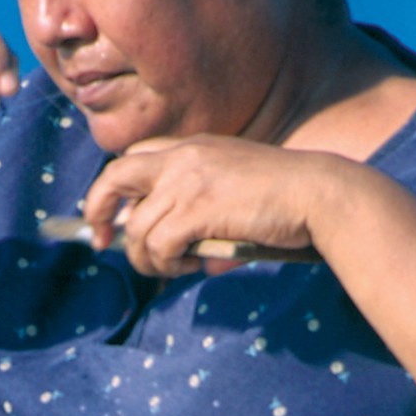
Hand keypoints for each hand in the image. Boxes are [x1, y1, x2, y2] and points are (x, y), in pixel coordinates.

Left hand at [82, 135, 327, 276]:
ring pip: (136, 227)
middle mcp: (183, 157)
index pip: (133, 156)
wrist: (318, 193)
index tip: (111, 218)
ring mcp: (187, 181)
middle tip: (103, 242)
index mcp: (193, 147)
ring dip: (147, 257)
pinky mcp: (197, 208)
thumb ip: (206, 217)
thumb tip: (195, 262)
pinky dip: (167, 263)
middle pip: (115, 176)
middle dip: (97, 210)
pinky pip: (158, 244)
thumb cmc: (287, 199)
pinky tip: (189, 267)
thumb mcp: (237, 191)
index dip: (114, 189)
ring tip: (172, 268)